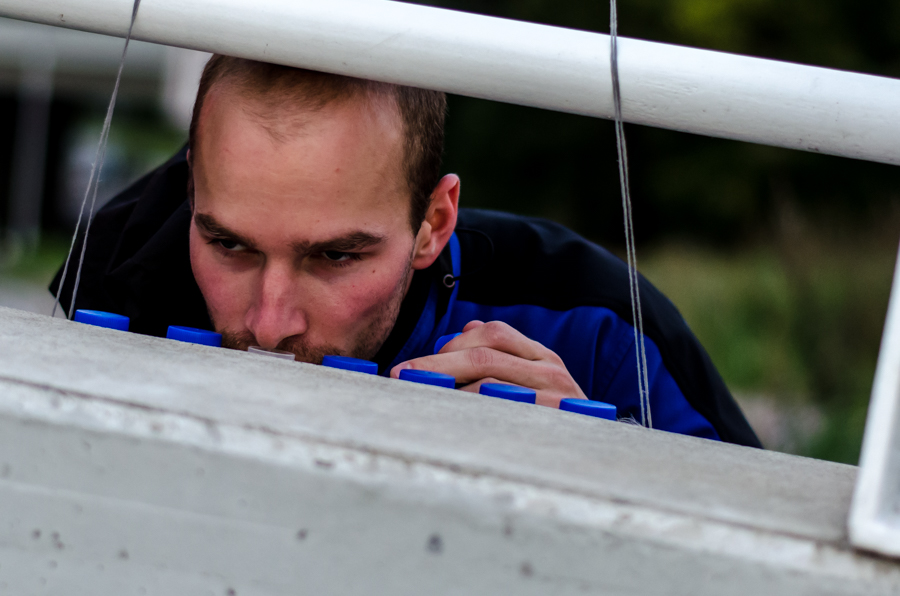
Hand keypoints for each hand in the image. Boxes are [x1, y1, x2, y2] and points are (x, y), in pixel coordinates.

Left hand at [390, 320, 586, 406]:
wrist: (598, 456)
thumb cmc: (555, 421)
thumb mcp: (535, 383)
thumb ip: (504, 356)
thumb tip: (467, 329)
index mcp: (542, 357)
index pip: (493, 333)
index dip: (451, 345)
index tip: (419, 363)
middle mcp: (549, 369)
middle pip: (484, 353)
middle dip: (436, 363)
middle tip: (403, 375)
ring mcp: (552, 394)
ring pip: (488, 378)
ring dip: (447, 385)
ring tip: (420, 395)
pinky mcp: (548, 420)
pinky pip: (499, 407)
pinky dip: (469, 406)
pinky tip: (448, 416)